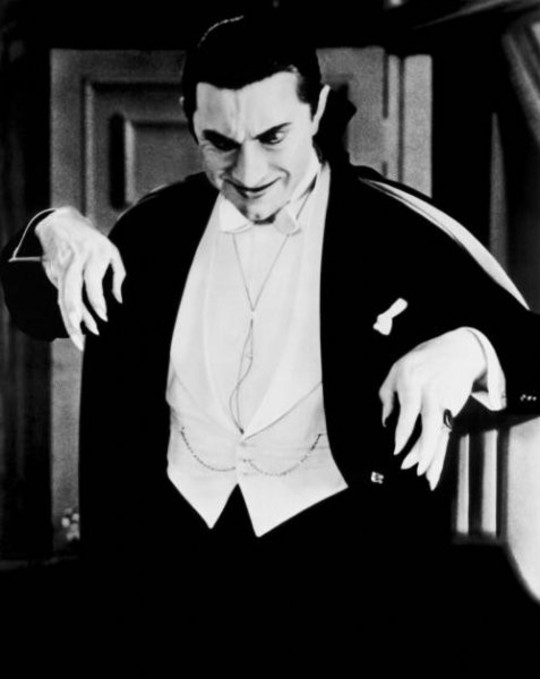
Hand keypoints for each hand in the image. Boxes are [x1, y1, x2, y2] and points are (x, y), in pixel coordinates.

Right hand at [36, 207, 125, 349]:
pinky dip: (68, 315)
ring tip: (79, 341)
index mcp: (92, 254)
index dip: (96, 299)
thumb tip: (119, 300)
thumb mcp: (112, 251)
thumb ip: (119, 275)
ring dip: (69, 320)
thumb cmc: (93, 241)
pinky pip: (61, 298)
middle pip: (71, 289)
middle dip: (75, 310)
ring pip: (63, 297)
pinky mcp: (53, 275)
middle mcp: (74, 262)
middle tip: (82, 330)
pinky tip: (77, 330)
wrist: (60, 224)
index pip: (91, 280)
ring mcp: (61, 269)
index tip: (104, 316)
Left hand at [378, 329, 486, 489]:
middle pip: (429, 423)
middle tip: (409, 467)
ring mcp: (445, 399)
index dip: (403, 433)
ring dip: (432, 454)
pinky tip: (433, 471)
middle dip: (421, 447)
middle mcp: (431, 391)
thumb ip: (387, 396)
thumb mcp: (397, 370)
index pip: (408, 411)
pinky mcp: (454, 408)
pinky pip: (445, 435)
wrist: (459, 349)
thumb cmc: (423, 360)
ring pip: (440, 431)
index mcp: (412, 380)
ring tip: (425, 475)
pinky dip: (439, 454)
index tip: (396, 450)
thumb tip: (385, 423)